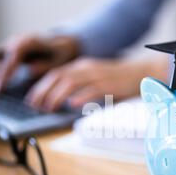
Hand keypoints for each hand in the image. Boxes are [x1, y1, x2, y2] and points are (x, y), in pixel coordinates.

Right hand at [0, 34, 79, 93]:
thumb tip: (30, 70)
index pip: (14, 55)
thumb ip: (45, 65)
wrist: (60, 43)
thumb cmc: (61, 53)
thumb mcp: (59, 60)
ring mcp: (8, 45)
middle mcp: (15, 40)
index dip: (5, 70)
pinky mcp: (5, 51)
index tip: (0, 85)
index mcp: (29, 41)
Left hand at [25, 57, 168, 110]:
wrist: (142, 73)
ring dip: (56, 96)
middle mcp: (87, 68)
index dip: (41, 86)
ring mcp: (97, 76)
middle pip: (58, 76)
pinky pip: (91, 90)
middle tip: (35, 106)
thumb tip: (65, 99)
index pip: (55, 73)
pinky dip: (80, 97)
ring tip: (48, 108)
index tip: (33, 99)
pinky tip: (71, 105)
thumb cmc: (119, 79)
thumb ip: (81, 84)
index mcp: (82, 65)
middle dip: (43, 92)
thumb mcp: (96, 76)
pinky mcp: (109, 85)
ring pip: (70, 82)